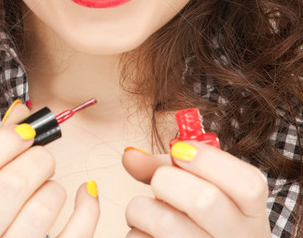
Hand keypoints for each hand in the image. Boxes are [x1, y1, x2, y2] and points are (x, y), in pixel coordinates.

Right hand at [0, 101, 99, 237]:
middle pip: (12, 183)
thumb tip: (21, 111)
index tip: (26, 131)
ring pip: (43, 207)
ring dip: (53, 186)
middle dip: (37, 158)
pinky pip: (75, 234)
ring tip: (46, 186)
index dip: (3, 141)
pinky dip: (88, 207)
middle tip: (40, 159)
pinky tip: (84, 193)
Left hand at [122, 141, 270, 237]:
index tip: (179, 150)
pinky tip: (147, 234)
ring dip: (142, 208)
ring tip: (146, 211)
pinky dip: (136, 232)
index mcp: (251, 212)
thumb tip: (129, 155)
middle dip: (167, 179)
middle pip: (203, 200)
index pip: (248, 184)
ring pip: (166, 224)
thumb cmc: (202, 218)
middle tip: (159, 182)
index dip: (208, 159)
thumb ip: (170, 166)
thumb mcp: (203, 187)